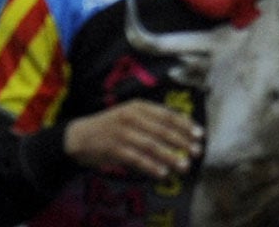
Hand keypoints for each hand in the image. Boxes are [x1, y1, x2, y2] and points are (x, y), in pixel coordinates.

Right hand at [65, 102, 204, 178]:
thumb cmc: (110, 127)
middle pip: (162, 129)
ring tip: (184, 165)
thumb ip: (151, 122)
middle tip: (197, 152)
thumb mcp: (130, 116)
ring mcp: (122, 132)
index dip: (185, 124)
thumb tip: (179, 132)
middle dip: (182, 141)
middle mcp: (132, 116)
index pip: (167, 114)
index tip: (199, 135)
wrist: (79, 136)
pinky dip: (150, 166)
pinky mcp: (113, 149)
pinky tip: (162, 173)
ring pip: (151, 145)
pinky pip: (136, 158)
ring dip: (170, 156)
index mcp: (139, 106)